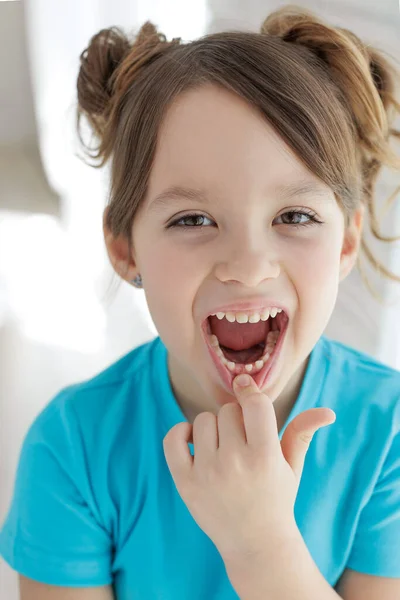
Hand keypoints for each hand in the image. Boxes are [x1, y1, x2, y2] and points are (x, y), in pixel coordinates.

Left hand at [163, 373, 335, 562]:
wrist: (255, 544)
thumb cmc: (277, 499)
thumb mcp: (293, 467)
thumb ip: (302, 433)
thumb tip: (327, 411)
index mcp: (265, 457)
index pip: (255, 404)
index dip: (250, 391)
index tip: (246, 387)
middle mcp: (235, 463)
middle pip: (227, 410)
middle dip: (236, 418)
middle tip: (242, 440)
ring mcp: (207, 473)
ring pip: (203, 420)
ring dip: (213, 427)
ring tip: (224, 447)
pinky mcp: (185, 483)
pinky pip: (173, 439)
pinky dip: (181, 433)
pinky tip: (195, 441)